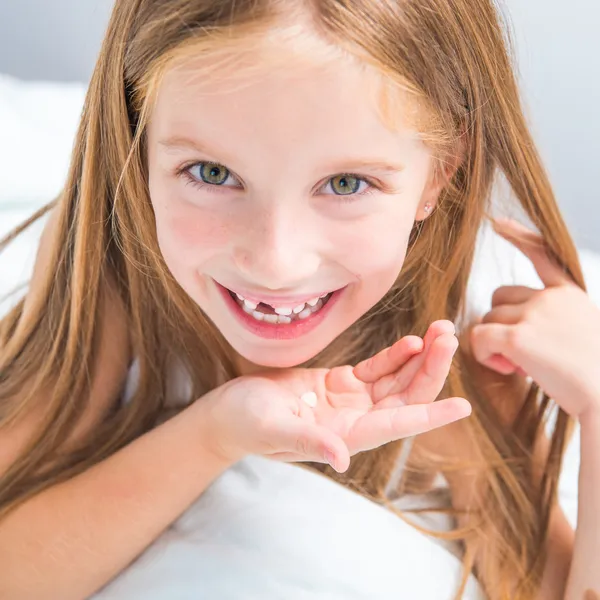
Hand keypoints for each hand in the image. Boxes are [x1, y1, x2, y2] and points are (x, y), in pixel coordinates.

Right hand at [199, 320, 470, 472]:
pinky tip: (412, 341)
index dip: (430, 415)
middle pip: (406, 398)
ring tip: (441, 331)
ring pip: (397, 381)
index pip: (396, 425)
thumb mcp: (272, 429)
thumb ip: (307, 441)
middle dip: (430, 370)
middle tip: (449, 338)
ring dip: (420, 359)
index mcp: (345, 436)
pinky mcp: (339, 384)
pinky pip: (377, 369)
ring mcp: (349, 402)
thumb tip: (341, 458)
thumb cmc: (245, 423)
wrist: (229, 412)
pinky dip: (396, 356)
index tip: (462, 406)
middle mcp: (355, 421)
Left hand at [470, 218, 599, 418]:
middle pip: (499, 298)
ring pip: (487, 319)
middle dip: (500, 324)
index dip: (518, 236)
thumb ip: (551, 318)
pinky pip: (479, 337)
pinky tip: (508, 369)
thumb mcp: (580, 332)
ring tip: (520, 366)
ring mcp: (535, 314)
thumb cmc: (594, 376)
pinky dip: (484, 354)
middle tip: (521, 354)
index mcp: (570, 293)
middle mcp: (552, 297)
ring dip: (494, 344)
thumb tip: (514, 325)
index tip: (497, 222)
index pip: (541, 253)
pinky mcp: (519, 337)